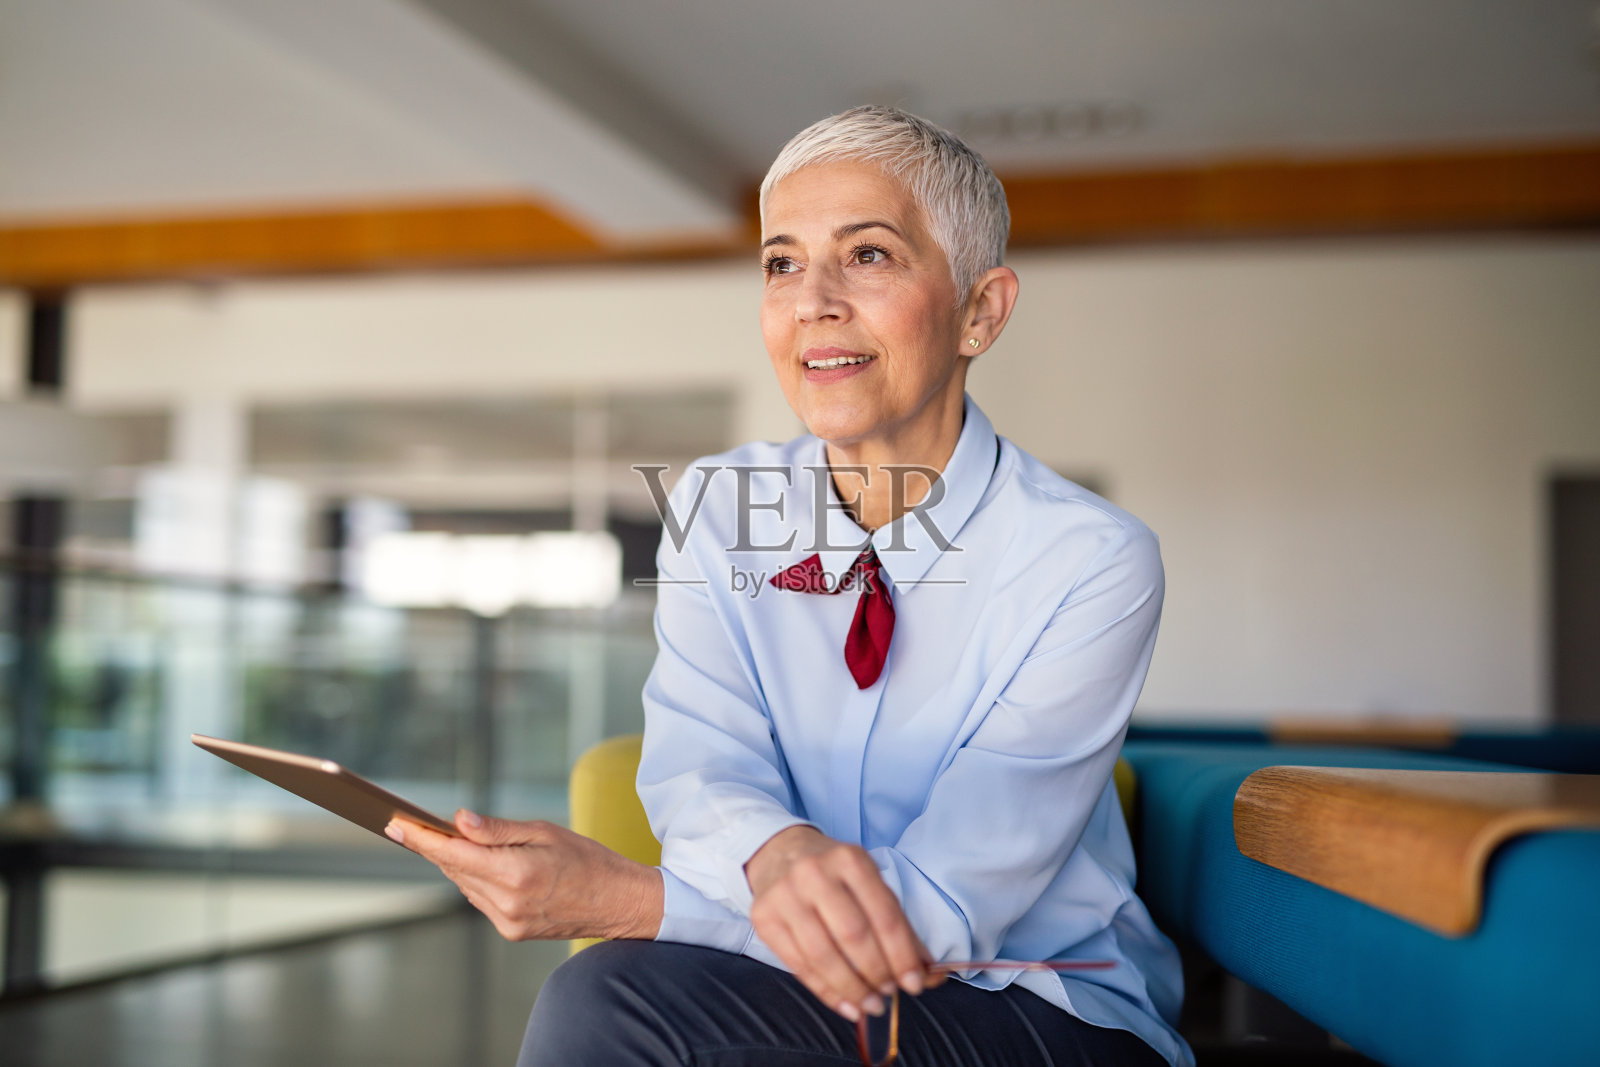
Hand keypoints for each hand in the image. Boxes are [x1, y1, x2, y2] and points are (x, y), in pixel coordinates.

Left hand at [386, 810, 662, 942]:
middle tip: (411, 824)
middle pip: (455, 869)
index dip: (420, 838)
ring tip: (453, 839)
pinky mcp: (512, 931)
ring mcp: (508, 922)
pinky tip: (483, 864)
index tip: (394, 825)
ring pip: (465, 884)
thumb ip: (498, 830)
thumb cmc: (588, 859)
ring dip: (457, 862)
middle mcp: (507, 902)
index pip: (454, 854)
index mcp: (516, 873)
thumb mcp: (545, 831)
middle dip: (435, 846)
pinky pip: (480, 898)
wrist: (619, 903)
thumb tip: (458, 822)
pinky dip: (476, 879)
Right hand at [744, 826, 944, 1023]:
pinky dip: (827, 992)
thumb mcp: (869, 885)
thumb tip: (928, 974)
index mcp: (850, 860)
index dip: (902, 955)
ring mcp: (785, 895)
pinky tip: (846, 1004)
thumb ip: (899, 927)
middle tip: (889, 994)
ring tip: (870, 1005)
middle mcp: (814, 873)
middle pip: (853, 936)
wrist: (781, 853)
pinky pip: (799, 966)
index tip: (914, 984)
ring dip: (853, 989)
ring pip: (823, 956)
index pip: (884, 915)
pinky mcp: (764, 918)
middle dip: (877, 973)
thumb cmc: (834, 875)